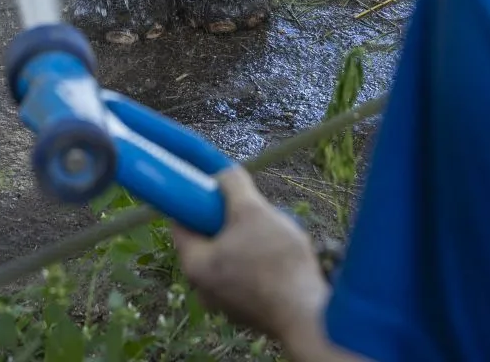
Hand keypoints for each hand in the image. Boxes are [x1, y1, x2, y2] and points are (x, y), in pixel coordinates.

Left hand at [173, 167, 342, 357]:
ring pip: (230, 258)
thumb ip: (232, 186)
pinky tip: (282, 259)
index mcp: (194, 265)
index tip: (218, 190)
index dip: (197, 201)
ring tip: (274, 234)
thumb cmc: (275, 261)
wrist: (308, 315)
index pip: (181, 223)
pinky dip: (259, 264)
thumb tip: (222, 174)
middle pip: (208, 240)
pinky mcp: (248, 313)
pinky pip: (246, 277)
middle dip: (229, 221)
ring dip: (248, 241)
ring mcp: (225, 304)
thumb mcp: (252, 211)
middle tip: (252, 210)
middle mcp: (202, 289)